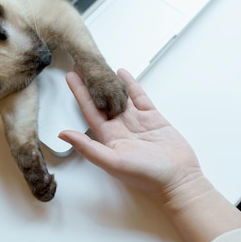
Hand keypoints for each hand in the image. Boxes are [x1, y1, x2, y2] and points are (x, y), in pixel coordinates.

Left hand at [59, 68, 202, 197]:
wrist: (178, 178)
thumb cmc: (146, 175)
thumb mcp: (113, 162)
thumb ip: (88, 148)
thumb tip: (62, 135)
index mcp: (108, 138)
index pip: (89, 110)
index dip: (79, 92)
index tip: (71, 76)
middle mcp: (121, 127)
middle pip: (102, 98)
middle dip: (92, 82)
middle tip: (82, 63)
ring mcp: (137, 121)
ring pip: (119, 95)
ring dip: (109, 80)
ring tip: (99, 64)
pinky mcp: (153, 117)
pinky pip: (139, 96)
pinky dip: (131, 84)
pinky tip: (123, 74)